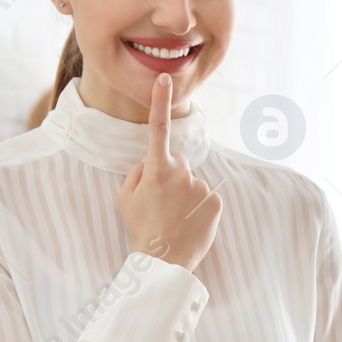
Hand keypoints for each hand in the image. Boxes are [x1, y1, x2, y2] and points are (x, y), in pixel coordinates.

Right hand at [117, 73, 222, 271]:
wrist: (164, 262)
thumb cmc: (141, 229)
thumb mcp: (126, 197)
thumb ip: (138, 171)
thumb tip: (152, 162)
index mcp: (156, 169)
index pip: (157, 128)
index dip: (160, 101)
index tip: (164, 78)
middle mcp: (181, 173)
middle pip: (176, 162)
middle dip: (169, 175)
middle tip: (160, 204)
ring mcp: (200, 187)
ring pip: (190, 181)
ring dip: (183, 194)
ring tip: (174, 218)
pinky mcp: (216, 201)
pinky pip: (205, 196)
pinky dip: (198, 206)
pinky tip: (188, 222)